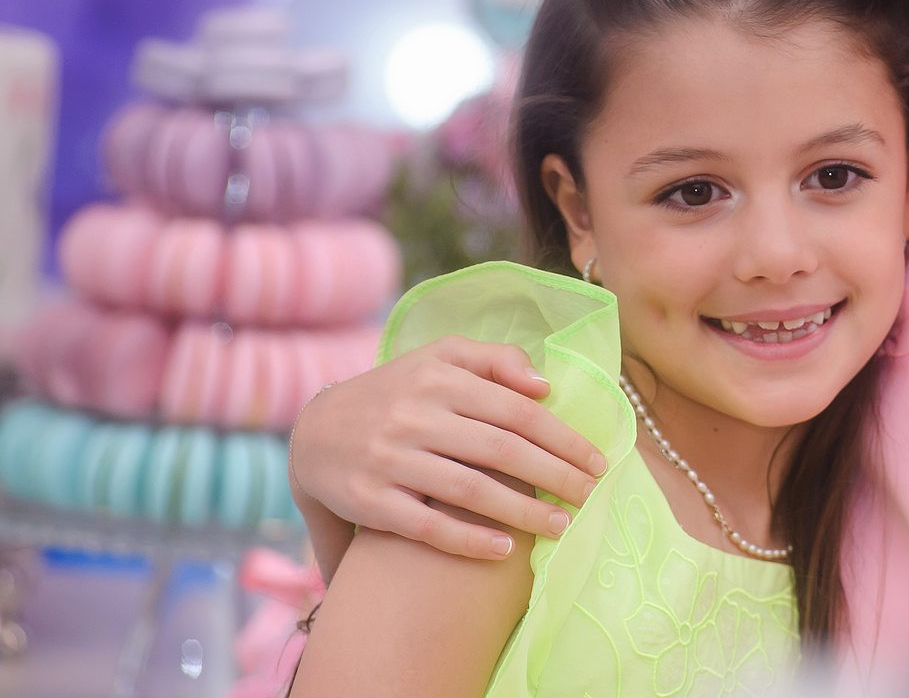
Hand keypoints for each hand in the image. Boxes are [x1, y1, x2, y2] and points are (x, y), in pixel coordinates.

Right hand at [290, 336, 607, 559]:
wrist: (312, 433)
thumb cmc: (395, 393)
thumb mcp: (438, 358)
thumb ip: (493, 360)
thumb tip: (544, 384)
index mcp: (439, 378)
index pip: (517, 409)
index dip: (562, 437)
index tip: (597, 461)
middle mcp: (415, 416)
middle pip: (502, 449)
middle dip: (555, 475)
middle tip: (590, 495)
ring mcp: (390, 459)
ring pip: (470, 489)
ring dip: (523, 512)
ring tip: (561, 527)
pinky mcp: (370, 501)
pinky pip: (428, 525)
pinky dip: (469, 540)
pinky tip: (505, 550)